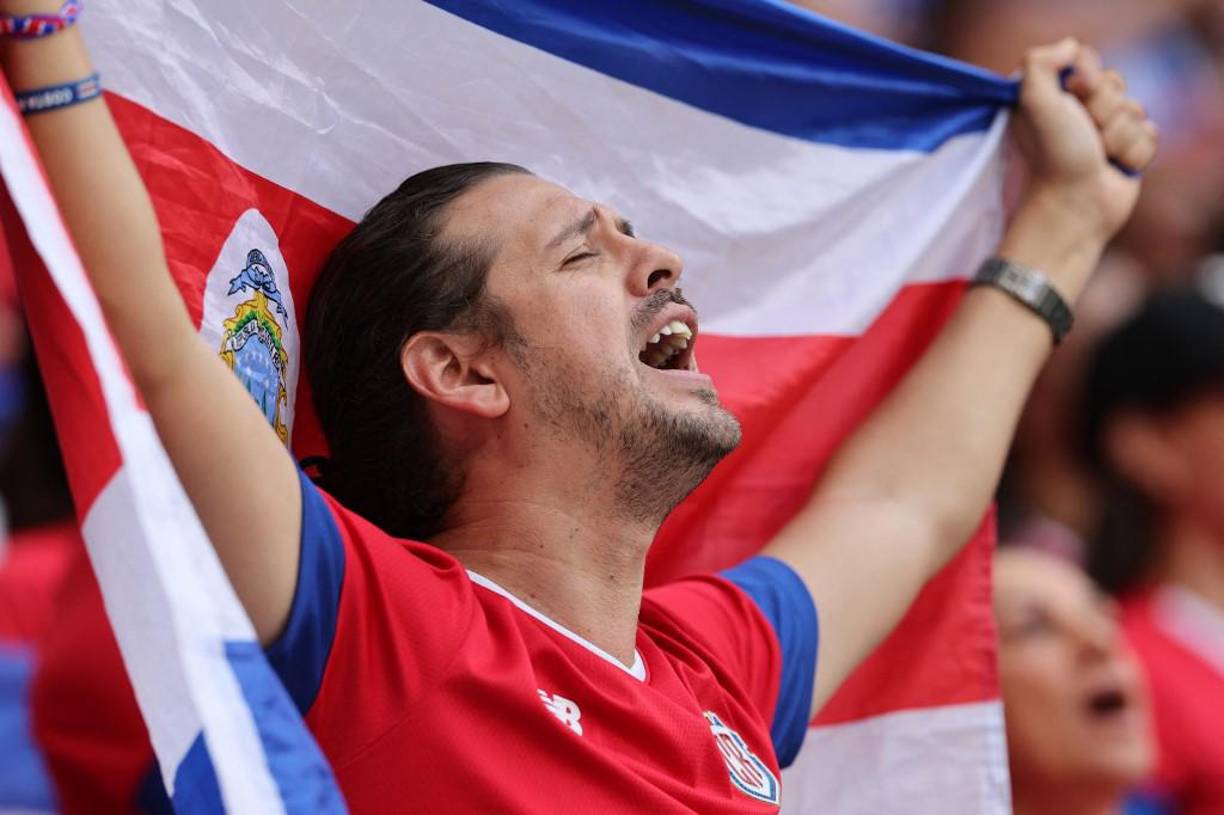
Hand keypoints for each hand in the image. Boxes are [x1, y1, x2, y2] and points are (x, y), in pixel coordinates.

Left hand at [1010, 39, 1158, 244]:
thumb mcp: (1034, 102)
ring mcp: (1103, 131)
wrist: (1076, 206)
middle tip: (1085, 135)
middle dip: (1105, 110)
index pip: (1086, 60)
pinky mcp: (1126, 150)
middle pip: (1115, 83)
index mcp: (1051, 97)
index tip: (1075, 97)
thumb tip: (1071, 46)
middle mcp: (1076, 112)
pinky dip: (1135, 152)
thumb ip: (1039, 63)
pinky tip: (1115, 168)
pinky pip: (1150, 133)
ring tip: (1098, 156)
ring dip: (1119, 135)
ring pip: (1137, 109)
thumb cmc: (1055, 156)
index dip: (1088, 78)